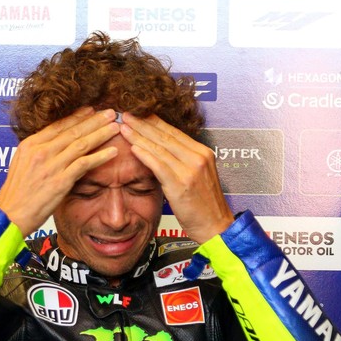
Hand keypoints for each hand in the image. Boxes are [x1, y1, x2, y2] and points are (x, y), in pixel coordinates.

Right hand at [0, 107, 121, 235]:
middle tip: (110, 112)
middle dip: (94, 120)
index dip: (77, 116)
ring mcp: (51, 165)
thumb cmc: (16, 194)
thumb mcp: (20, 165)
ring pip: (81, 144)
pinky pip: (85, 164)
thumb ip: (37, 153)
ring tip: (115, 127)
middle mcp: (40, 151)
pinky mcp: (60, 181)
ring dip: (101, 134)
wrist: (10, 214)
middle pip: (72, 131)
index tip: (90, 110)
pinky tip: (113, 152)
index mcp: (30, 145)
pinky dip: (101, 156)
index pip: (57, 125)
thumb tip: (52, 145)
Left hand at [119, 113, 233, 242]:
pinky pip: (160, 166)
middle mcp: (198, 157)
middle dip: (143, 124)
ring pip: (160, 148)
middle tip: (126, 114)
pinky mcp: (182, 185)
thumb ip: (182, 162)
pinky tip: (133, 147)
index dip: (154, 121)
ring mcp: (191, 170)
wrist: (216, 227)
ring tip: (124, 127)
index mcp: (202, 153)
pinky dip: (145, 155)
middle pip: (166, 136)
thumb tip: (161, 150)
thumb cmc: (204, 206)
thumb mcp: (197, 177)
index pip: (174, 132)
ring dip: (139, 136)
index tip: (139, 114)